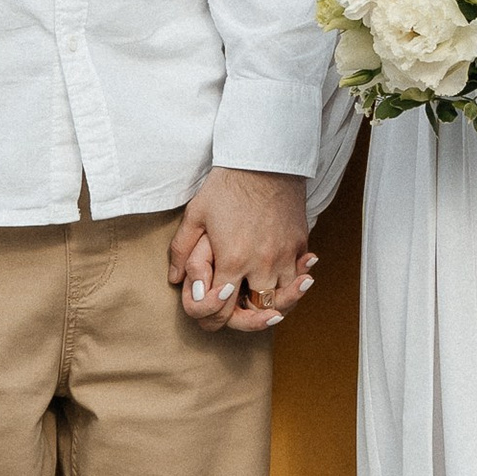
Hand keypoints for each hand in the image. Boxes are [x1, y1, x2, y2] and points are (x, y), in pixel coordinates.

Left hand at [169, 167, 315, 330]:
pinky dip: (294, 282)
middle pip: (259, 310)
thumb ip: (182, 250)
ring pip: (285, 298)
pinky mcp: (301, 243)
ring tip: (266, 301)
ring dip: (274, 302)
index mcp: (233, 260)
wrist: (264, 158)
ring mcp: (285, 255)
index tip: (216, 306)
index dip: (216, 316)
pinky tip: (286, 279)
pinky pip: (300, 275)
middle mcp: (262, 263)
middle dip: (249, 316)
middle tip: (242, 311)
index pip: (224, 309)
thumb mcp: (196, 214)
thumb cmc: (227, 185)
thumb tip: (175, 278)